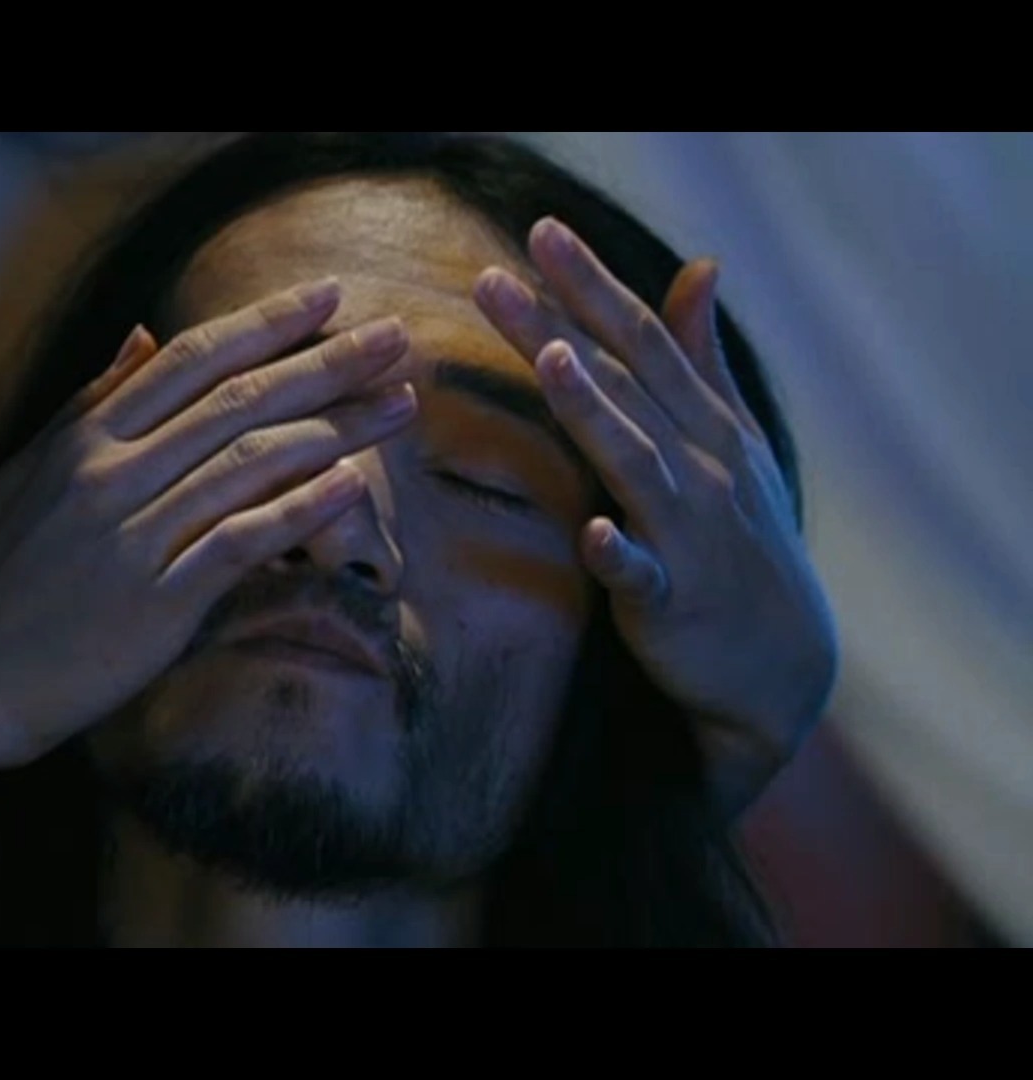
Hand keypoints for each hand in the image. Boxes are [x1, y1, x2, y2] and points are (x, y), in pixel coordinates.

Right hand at [0, 280, 418, 770]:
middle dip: (326, 363)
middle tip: (394, 338)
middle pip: (237, 400)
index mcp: (84, 439)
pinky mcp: (154, 602)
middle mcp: (112, 475)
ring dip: (336, 428)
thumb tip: (140, 337)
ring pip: (250, 462)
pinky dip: (297, 511)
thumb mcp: (24, 473)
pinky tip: (350, 486)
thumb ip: (87, 404)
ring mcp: (134, 537)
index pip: (189, 361)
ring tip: (400, 405)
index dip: (264, 324)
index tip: (326, 297)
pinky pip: (238, 542)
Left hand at [474, 218, 840, 818]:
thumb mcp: (733, 441)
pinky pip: (642, 575)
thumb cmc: (742, 540)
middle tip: (495, 275)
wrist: (783, 664)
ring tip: (552, 360)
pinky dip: (619, 553)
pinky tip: (591, 532)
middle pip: (622, 384)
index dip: (590, 285)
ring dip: (594, 412)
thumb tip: (699, 267)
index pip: (641, 340)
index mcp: (704, 423)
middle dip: (560, 326)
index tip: (539, 232)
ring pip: (634, 462)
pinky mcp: (672, 601)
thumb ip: (701, 358)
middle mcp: (699, 465)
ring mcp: (687, 533)